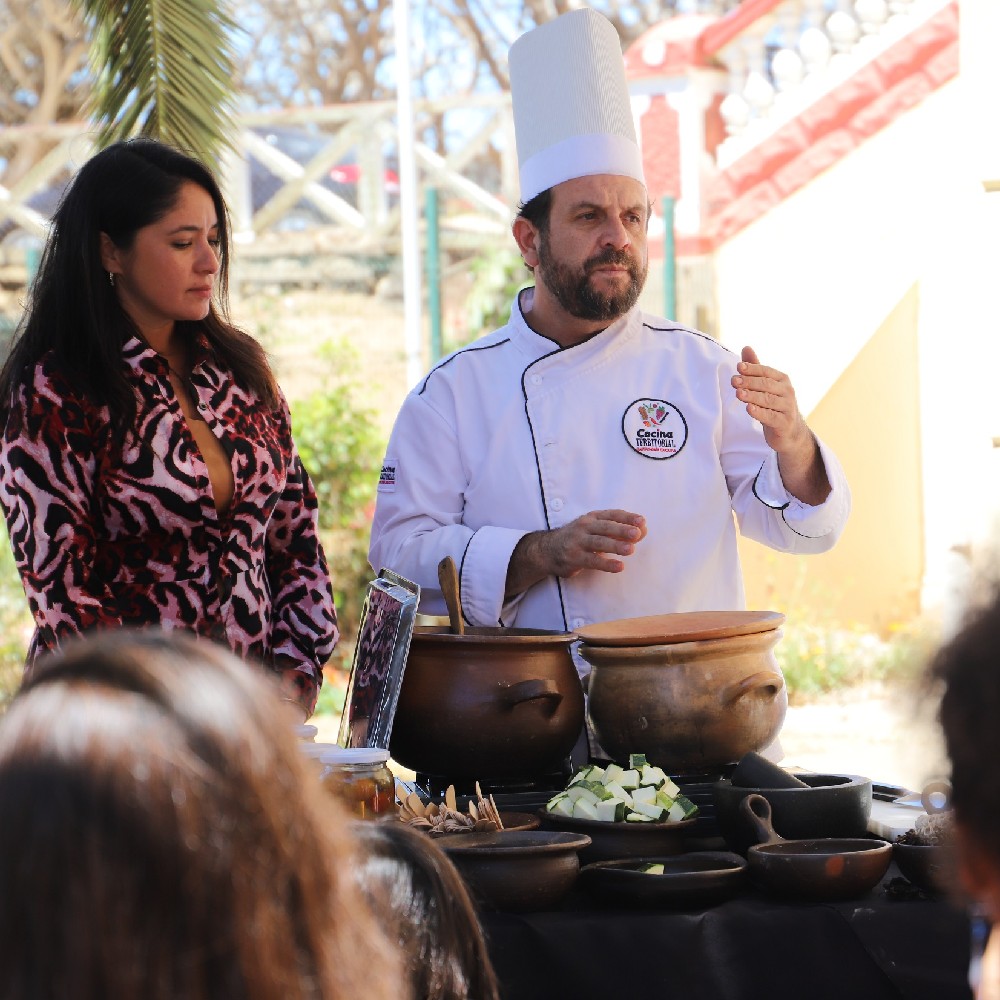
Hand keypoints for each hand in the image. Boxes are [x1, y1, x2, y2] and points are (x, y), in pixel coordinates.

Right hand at [506, 509, 646, 596]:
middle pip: (605, 527)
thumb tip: (643, 531)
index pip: (612, 515)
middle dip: (621, 530)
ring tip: (631, 550)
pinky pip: (592, 561)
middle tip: (637, 534)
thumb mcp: (596, 530)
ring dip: (615, 546)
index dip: (627, 517)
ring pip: (599, 543)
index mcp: (592, 518)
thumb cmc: (578, 539)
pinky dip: (606, 564)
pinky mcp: (573, 558)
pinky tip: (619, 567)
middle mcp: (584, 527)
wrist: (547, 550)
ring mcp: (577, 542)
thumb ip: (619, 531)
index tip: (642, 521)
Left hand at [731, 346, 829, 504]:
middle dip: (749, 382)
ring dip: (752, 396)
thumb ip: (755, 368)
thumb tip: (746, 347)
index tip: (738, 367)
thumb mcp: (765, 386)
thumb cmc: (774, 405)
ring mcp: (787, 408)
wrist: (789, 431)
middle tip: (734, 381)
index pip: (766, 371)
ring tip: (738, 394)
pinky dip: (760, 413)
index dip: (752, 369)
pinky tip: (749, 409)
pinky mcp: (784, 424)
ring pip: (768, 400)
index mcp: (782, 380)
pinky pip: (771, 417)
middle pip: (766, 385)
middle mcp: (787, 392)